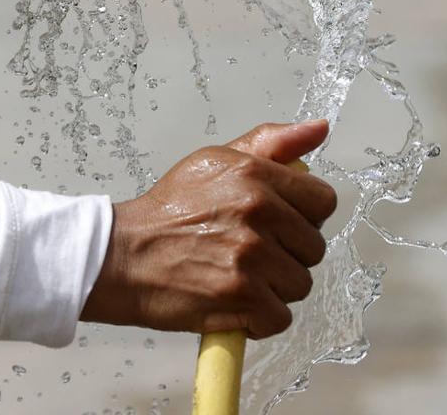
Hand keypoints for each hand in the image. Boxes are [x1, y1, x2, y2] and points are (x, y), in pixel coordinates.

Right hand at [81, 120, 335, 338]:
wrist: (124, 255)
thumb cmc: (168, 211)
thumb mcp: (215, 160)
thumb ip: (270, 143)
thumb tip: (319, 128)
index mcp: (254, 174)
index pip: (323, 201)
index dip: (304, 215)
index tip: (280, 223)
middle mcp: (257, 212)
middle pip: (314, 247)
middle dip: (288, 254)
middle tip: (250, 251)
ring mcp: (251, 256)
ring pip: (300, 284)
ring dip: (274, 287)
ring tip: (240, 275)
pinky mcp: (242, 296)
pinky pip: (280, 316)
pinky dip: (259, 317)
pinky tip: (235, 300)